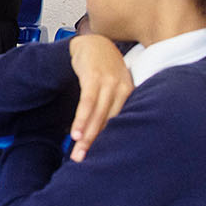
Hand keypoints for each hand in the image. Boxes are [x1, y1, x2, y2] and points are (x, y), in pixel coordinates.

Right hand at [67, 34, 133, 162]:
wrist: (94, 43)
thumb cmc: (104, 68)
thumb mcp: (115, 86)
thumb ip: (115, 106)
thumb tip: (113, 134)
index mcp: (130, 94)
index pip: (122, 123)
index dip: (112, 143)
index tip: (102, 160)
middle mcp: (122, 89)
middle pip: (110, 122)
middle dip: (97, 144)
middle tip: (86, 161)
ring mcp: (109, 82)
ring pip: (98, 115)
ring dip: (87, 135)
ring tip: (78, 152)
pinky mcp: (93, 77)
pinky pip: (87, 102)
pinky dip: (81, 119)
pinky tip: (76, 133)